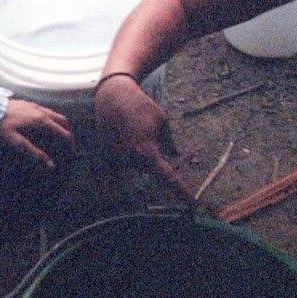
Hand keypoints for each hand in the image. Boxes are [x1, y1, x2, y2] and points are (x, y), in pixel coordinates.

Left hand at [0, 98, 73, 169]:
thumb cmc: (1, 127)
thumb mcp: (17, 143)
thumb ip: (35, 153)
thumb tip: (51, 165)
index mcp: (41, 120)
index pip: (62, 131)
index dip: (69, 142)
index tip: (72, 151)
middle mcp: (41, 111)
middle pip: (62, 120)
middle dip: (68, 131)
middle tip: (68, 142)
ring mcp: (35, 105)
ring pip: (54, 113)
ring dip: (60, 123)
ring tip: (59, 134)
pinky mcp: (28, 103)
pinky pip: (45, 110)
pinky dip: (51, 118)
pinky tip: (44, 124)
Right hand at [94, 75, 196, 202]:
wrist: (113, 95)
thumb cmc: (140, 106)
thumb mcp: (162, 120)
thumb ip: (168, 142)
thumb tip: (174, 156)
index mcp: (147, 151)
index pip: (167, 177)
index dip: (180, 190)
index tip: (191, 202)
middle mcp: (130, 159)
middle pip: (150, 171)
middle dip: (155, 160)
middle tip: (149, 137)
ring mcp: (116, 158)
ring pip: (135, 166)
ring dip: (139, 155)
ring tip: (135, 130)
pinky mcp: (105, 154)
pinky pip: (120, 163)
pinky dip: (125, 155)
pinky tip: (124, 136)